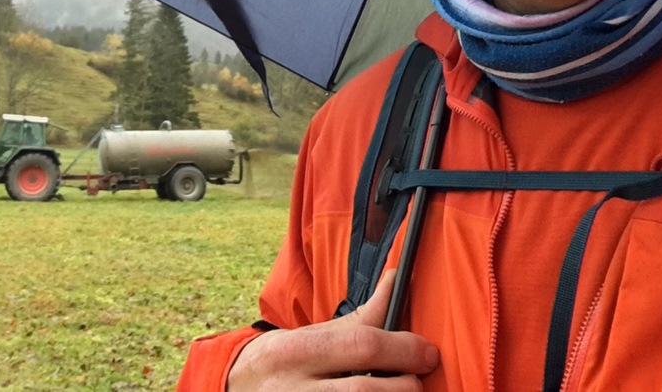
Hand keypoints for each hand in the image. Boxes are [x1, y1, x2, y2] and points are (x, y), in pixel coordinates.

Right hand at [226, 271, 438, 389]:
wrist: (233, 390)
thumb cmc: (281, 361)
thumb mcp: (310, 334)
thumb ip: (357, 318)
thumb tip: (396, 281)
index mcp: (295, 350)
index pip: (359, 346)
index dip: (403, 349)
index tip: (429, 353)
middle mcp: (293, 388)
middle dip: (402, 386)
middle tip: (416, 380)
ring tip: (400, 391)